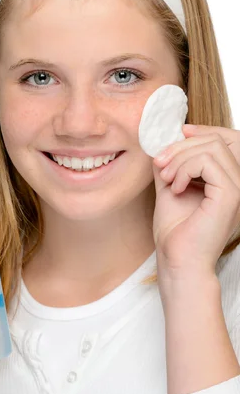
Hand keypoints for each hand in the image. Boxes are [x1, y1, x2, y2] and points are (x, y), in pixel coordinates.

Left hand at [152, 124, 239, 278]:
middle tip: (160, 165)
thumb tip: (164, 142)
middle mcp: (237, 183)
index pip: (222, 141)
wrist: (177, 260)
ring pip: (211, 148)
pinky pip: (208, 161)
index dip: (199, 132)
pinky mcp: (230, 195)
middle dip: (181, 147)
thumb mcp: (170, 187)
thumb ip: (171, 165)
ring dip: (180, 158)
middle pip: (215, 140)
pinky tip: (175, 187)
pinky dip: (185, 169)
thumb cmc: (175, 232)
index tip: (174, 138)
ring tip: (166, 179)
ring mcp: (237, 188)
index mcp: (226, 181)